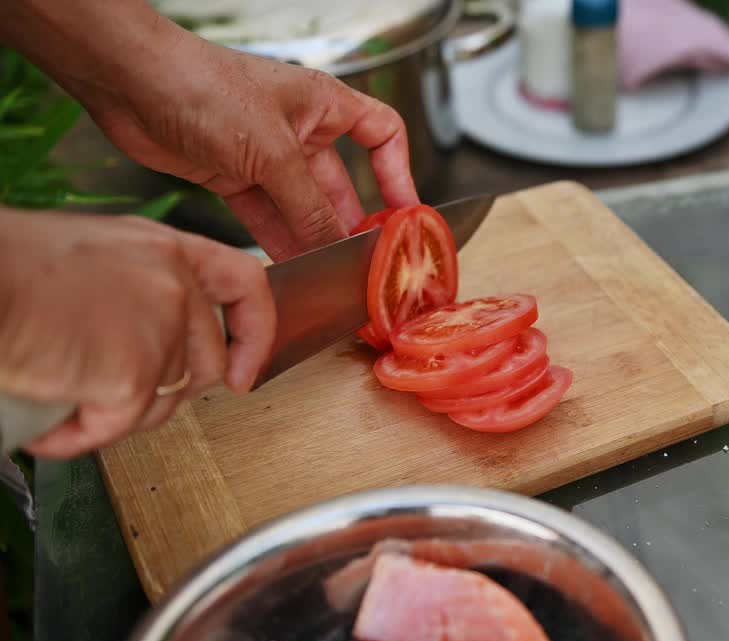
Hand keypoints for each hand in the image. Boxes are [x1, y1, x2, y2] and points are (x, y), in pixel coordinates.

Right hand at [0, 208, 274, 457]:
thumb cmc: (11, 267)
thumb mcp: (93, 256)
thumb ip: (136, 286)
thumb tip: (148, 331)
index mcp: (166, 250)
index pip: (244, 284)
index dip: (255, 333)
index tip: (244, 369)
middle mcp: (173, 287)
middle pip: (206, 363)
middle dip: (164, 391)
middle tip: (113, 392)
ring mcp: (159, 332)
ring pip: (166, 403)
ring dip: (119, 415)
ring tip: (67, 398)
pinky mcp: (132, 376)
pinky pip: (119, 427)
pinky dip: (81, 437)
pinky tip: (51, 428)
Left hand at [80, 28, 419, 260]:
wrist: (128, 83)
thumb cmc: (203, 86)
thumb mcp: (274, 153)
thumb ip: (311, 206)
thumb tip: (338, 246)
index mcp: (323, 104)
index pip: (382, 134)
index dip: (398, 173)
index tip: (405, 213)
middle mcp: (298, 128)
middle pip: (341, 183)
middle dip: (351, 223)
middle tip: (364, 262)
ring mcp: (264, 155)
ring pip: (302, 206)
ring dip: (313, 240)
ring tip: (328, 275)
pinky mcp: (231, 176)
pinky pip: (267, 216)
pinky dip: (278, 241)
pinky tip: (289, 266)